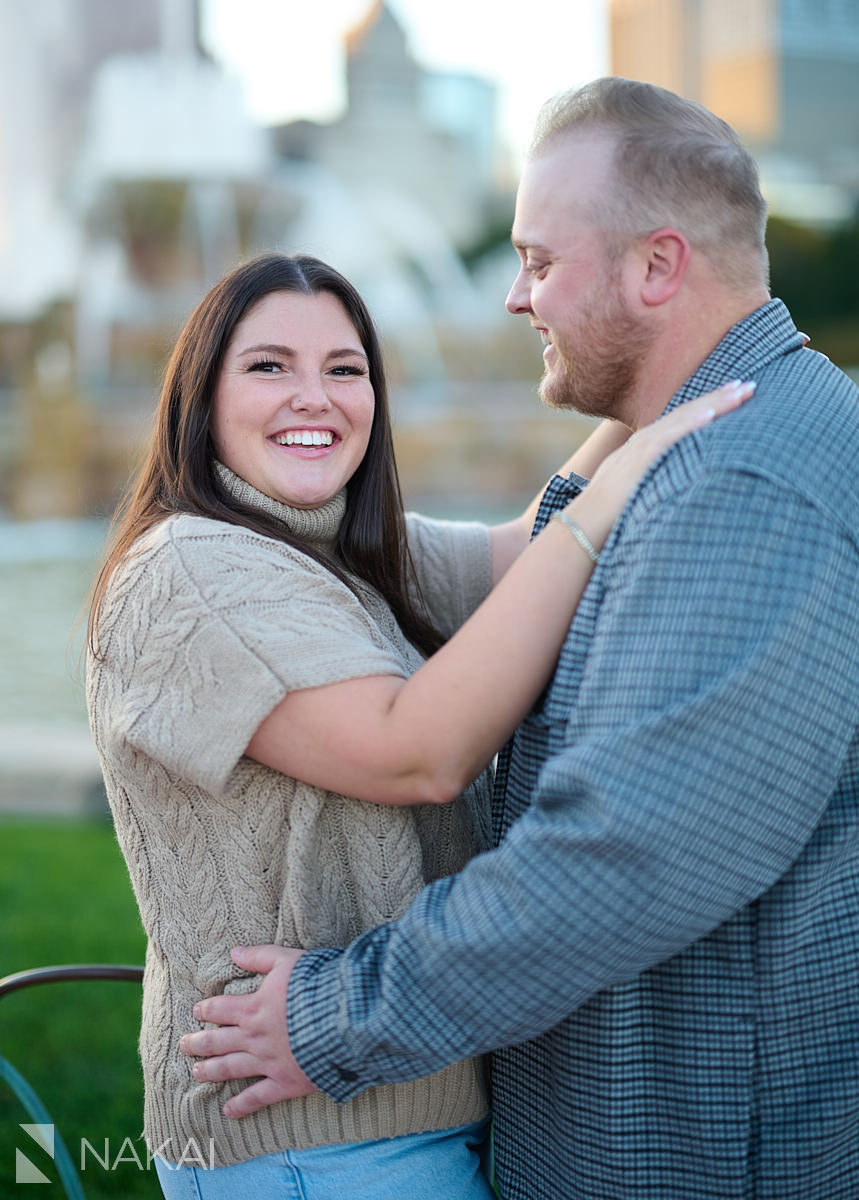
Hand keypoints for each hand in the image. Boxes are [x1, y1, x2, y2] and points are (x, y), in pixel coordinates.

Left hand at [179, 945, 317, 1117]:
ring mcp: (267, 1062)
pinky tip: (228, 1110)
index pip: (221, 1008)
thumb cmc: (316, 985)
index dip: (207, 1009)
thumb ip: (259, 956)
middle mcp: (254, 1037)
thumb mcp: (287, 960)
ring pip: (230, 1068)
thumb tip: (234, 951)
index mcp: (253, 1008)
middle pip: (218, 1041)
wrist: (342, 1019)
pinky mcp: (284, 1082)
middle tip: (184, 1045)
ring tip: (196, 1073)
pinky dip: (241, 1105)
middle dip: (199, 1043)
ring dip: (211, 1071)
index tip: (196, 1011)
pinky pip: (257, 1097)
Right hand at [569, 380, 755, 547]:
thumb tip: (677, 485)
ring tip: (742, 392)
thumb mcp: (638, 490)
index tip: (733, 395)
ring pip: (684, 418)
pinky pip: (672, 436)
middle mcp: (645, 441)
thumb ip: (657, 481)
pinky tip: (712, 414)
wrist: (586, 524)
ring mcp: (643, 448)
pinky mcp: (641, 459)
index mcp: (646, 448)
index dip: (708, 406)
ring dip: (714, 404)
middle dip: (719, 397)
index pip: (682, 421)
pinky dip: (692, 423)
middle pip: (688, 413)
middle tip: (748, 385)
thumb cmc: (611, 516)